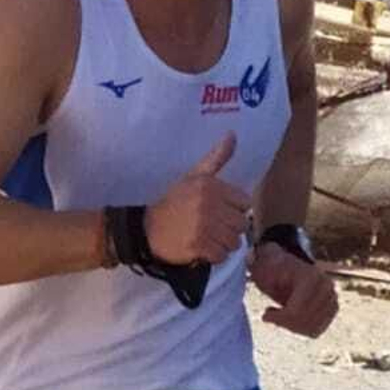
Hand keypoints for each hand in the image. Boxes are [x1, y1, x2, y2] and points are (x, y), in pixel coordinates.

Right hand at [144, 133, 250, 264]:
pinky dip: (215, 255)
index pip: (244, 202)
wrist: (145, 228)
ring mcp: (203, 228)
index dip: (234, 208)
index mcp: (210, 186)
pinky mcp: (198, 247)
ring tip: (210, 237)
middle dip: (231, 227)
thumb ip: (217, 158)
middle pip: (241, 224)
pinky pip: (221, 255)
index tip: (221, 210)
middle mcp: (208, 206)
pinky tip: (204, 248)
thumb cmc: (173, 201)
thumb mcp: (193, 176)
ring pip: (234, 241)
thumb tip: (233, 134)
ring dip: (224, 243)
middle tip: (215, 226)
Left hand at [252, 242, 338, 337]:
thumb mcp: (264, 271)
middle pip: (303, 322)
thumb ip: (264, 277)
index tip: (265, 314)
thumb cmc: (272, 269)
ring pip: (311, 329)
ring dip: (291, 326)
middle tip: (271, 314)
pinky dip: (301, 329)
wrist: (286, 267)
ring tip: (280, 314)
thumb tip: (253, 263)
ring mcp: (332, 297)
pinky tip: (291, 318)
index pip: (295, 312)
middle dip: (283, 322)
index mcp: (311, 277)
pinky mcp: (333, 308)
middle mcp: (327, 287)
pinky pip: (316, 330)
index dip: (278, 318)